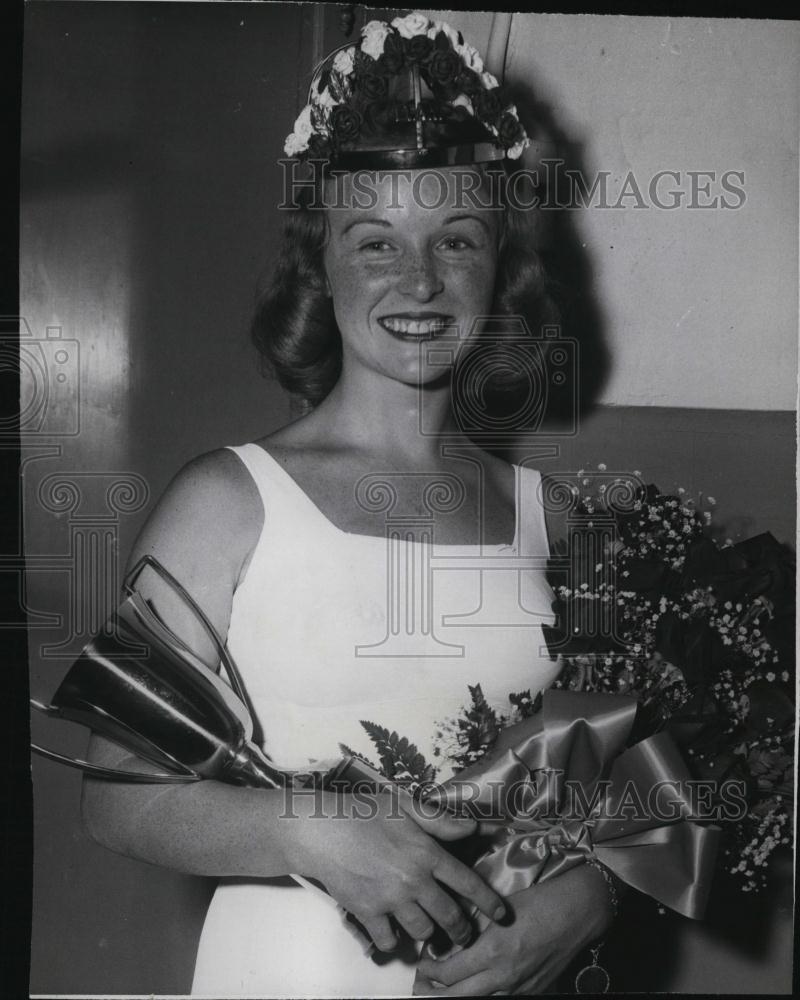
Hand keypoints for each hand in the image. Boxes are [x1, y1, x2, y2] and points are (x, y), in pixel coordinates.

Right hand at [289, 787, 505, 952]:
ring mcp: (391, 900)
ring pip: (423, 930)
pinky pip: (389, 939)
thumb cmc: (364, 813)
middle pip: (449, 915)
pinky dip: (394, 941)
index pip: (467, 882)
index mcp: (426, 853)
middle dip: (462, 929)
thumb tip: (473, 827)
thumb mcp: (406, 807)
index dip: (488, 901)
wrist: (322, 830)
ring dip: (429, 933)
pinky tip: (395, 932)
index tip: (501, 914)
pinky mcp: (368, 913)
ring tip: (430, 931)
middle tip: (464, 933)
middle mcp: (413, 881)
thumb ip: (441, 821)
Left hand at [414, 862, 614, 995]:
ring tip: (442, 991)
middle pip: (458, 997)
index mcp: (493, 951)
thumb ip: (474, 925)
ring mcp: (520, 988)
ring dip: (457, 997)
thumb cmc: (539, 902)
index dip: (429, 971)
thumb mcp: (499, 909)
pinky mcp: (532, 992)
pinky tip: (474, 987)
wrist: (577, 913)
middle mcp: (504, 976)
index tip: (421, 962)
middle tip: (421, 985)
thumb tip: (450, 935)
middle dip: (435, 993)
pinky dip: (482, 995)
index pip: (449, 973)